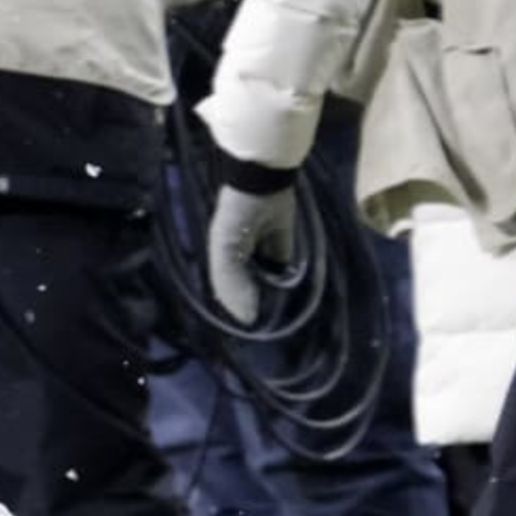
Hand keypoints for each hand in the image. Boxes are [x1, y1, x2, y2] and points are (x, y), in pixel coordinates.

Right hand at [204, 179, 299, 326]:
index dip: (235, 310)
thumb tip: (247, 318)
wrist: (261, 183)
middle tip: (270, 330)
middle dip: (257, 306)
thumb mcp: (225, 250)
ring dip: (274, 296)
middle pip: (247, 290)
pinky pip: (285, 269)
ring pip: (267, 283)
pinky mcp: (282, 245)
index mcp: (221, 261)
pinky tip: (295, 297)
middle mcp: (240, 259)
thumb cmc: (238, 217)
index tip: (247, 332)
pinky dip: (289, 282)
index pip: (226, 293)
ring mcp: (261, 253)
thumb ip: (231, 283)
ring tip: (284, 319)